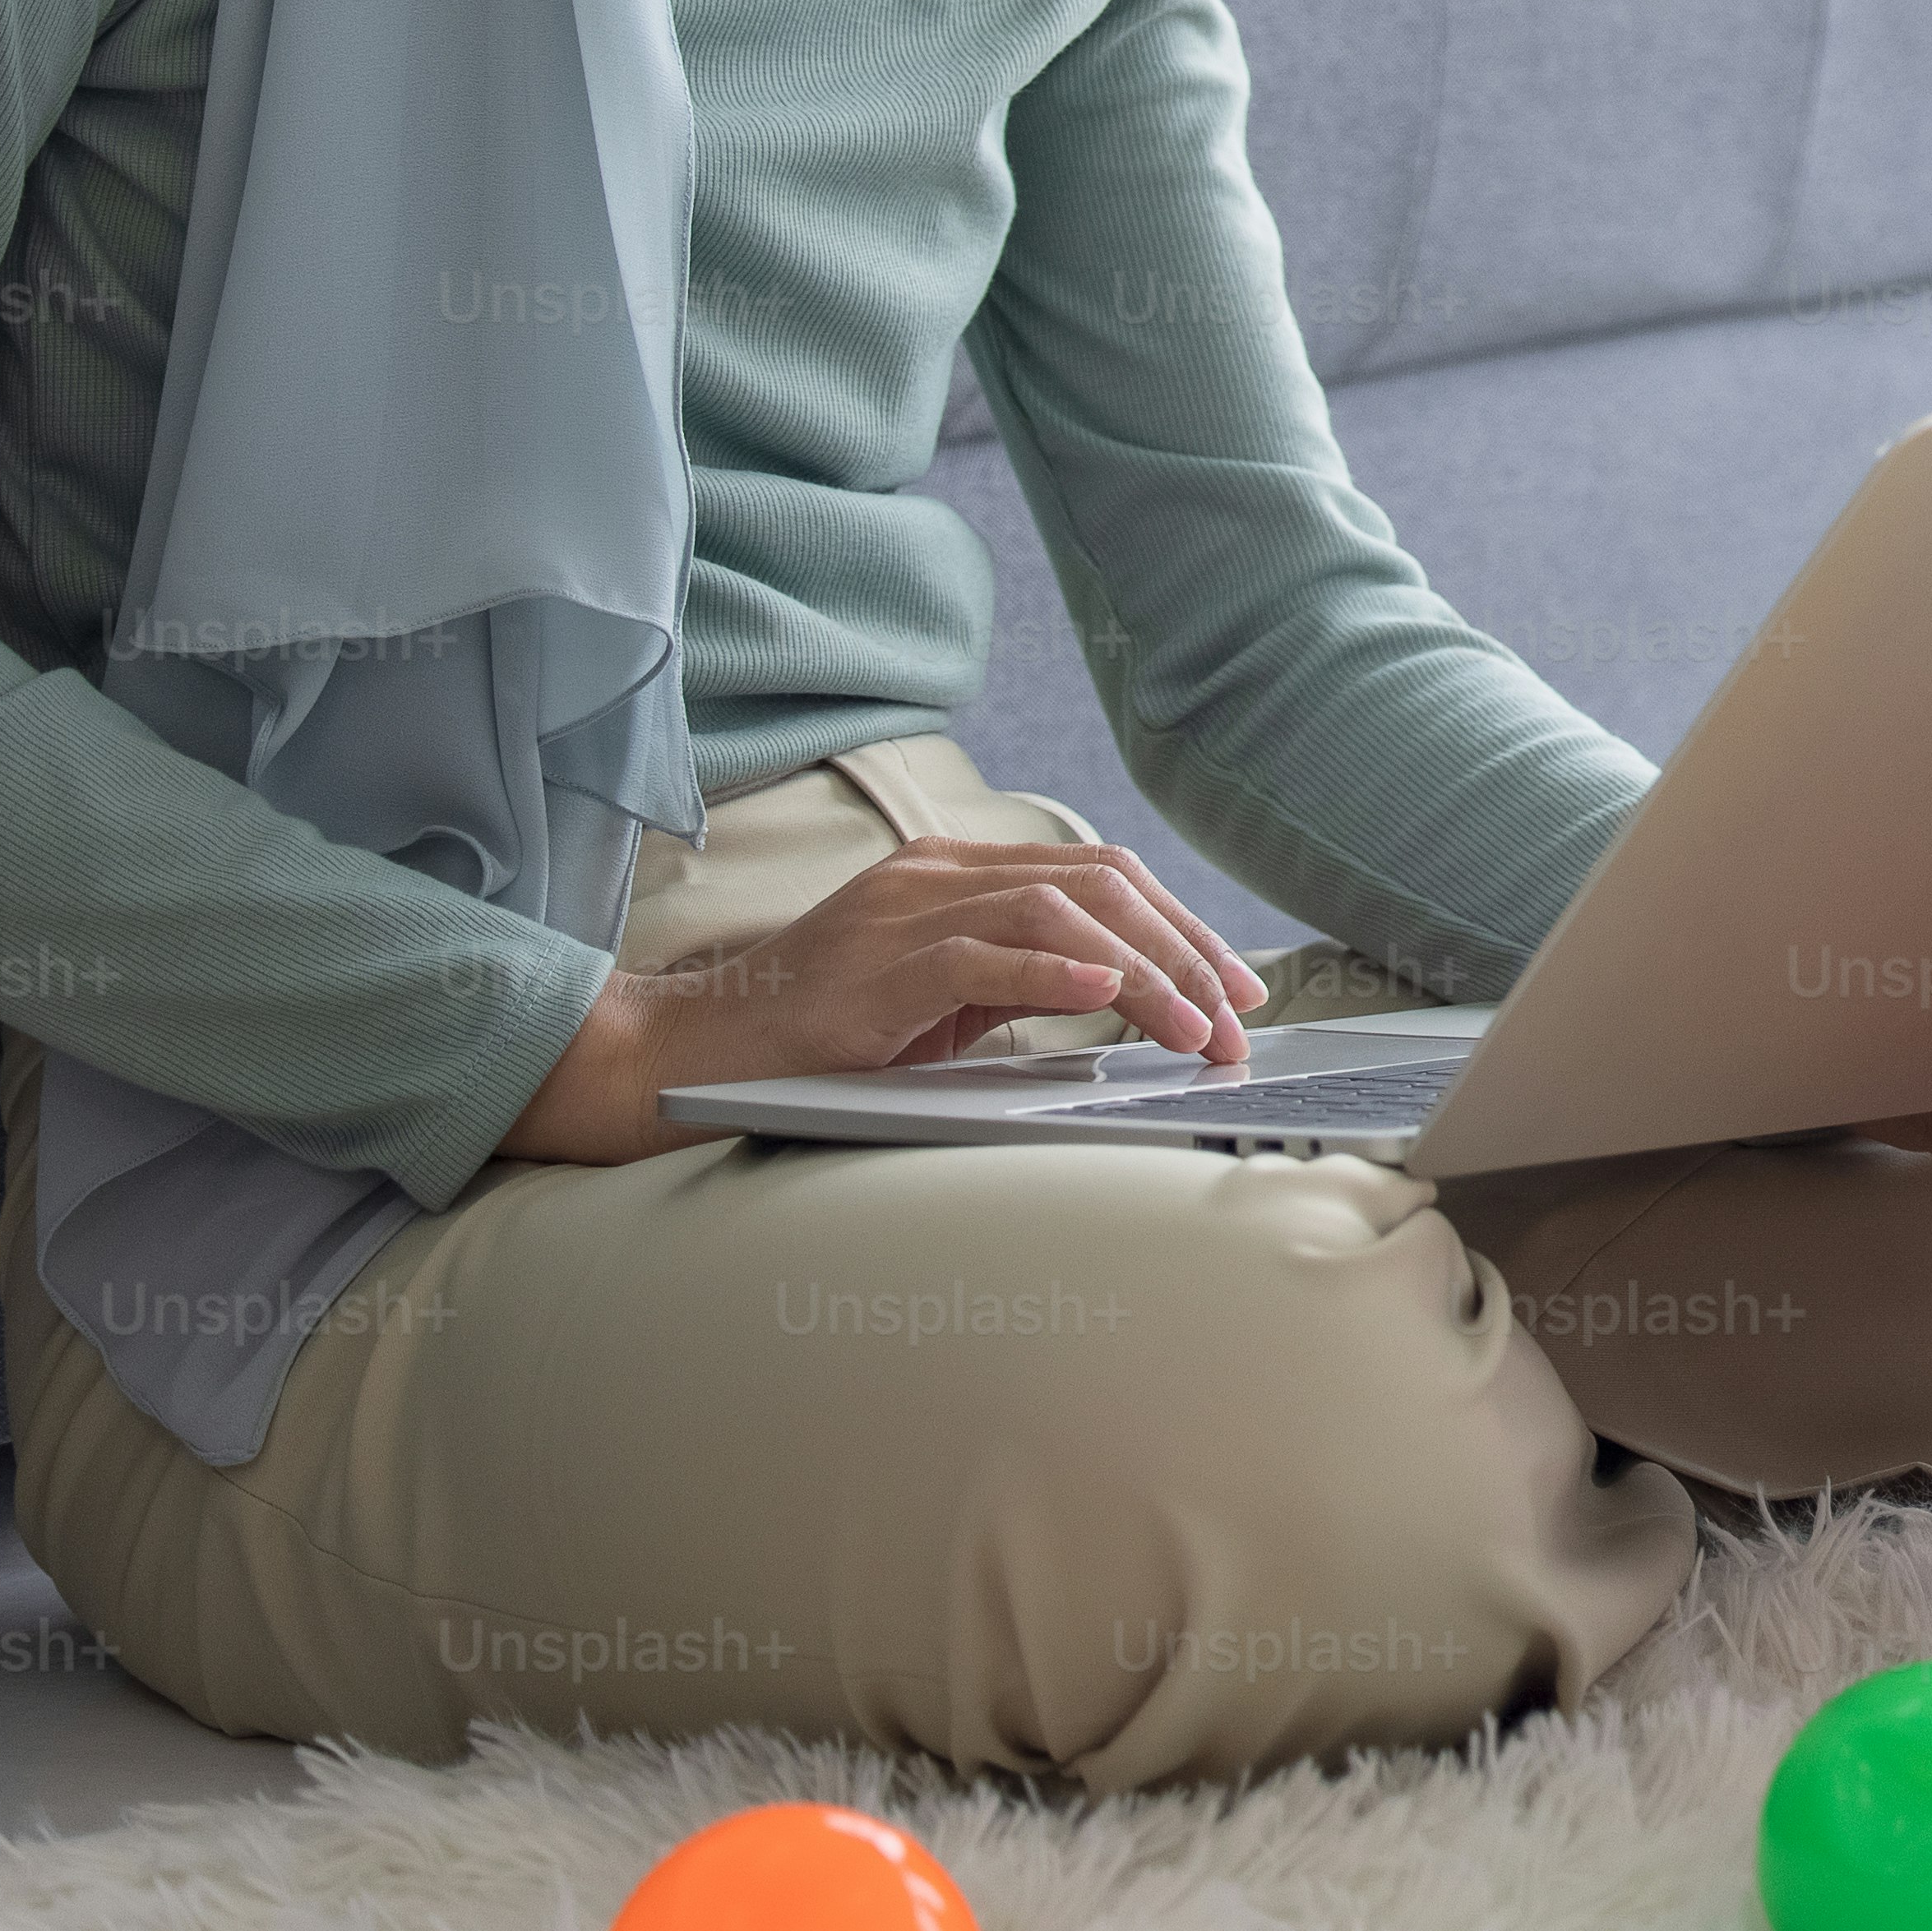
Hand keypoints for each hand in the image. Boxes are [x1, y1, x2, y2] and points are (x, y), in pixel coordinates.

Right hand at [506, 832, 1267, 1164]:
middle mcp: (939, 875)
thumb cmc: (819, 1040)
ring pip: (1058, 914)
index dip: (1180, 927)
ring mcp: (905, 914)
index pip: (1101, 877)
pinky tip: (1109, 997)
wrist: (693, 1057)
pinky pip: (982, 957)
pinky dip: (1055, 975)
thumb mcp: (940, 1002)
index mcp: (958, 873)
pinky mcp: (875, 968)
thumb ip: (1019, 983)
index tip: (1236, 989)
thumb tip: (1125, 1000)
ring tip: (1195, 1030)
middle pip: (1098, 886)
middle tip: (1238, 1022)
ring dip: (1143, 974)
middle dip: (1185, 952)